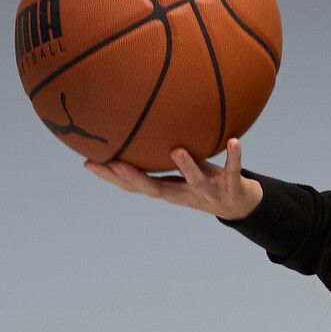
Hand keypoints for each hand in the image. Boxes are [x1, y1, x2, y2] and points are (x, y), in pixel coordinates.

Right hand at [83, 135, 262, 220]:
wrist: (241, 206)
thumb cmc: (205, 182)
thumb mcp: (181, 171)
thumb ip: (163, 154)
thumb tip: (141, 124)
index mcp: (169, 190)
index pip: (135, 186)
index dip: (111, 178)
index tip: (89, 163)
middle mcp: (185, 194)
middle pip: (156, 190)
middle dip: (135, 179)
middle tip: (115, 164)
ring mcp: (208, 193)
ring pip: (195, 181)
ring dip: (186, 167)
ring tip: (178, 151)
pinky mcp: (232, 187)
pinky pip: (233, 170)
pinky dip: (235, 157)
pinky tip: (236, 141)